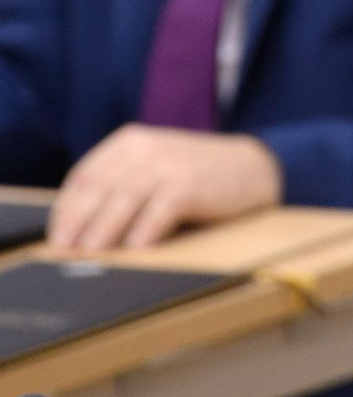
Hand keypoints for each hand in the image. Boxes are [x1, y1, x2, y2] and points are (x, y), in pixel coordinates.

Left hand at [48, 124, 282, 250]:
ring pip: (125, 198)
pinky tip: (137, 248)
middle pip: (100, 188)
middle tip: (65, 251)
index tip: (56, 237)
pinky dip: (146, 229)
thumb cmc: (197, 176)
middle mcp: (148, 147)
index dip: (66, 209)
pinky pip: (162, 208)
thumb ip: (121, 186)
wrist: (253, 168)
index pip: (85, 176)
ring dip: (104, 229)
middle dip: (78, 222)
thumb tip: (78, 229)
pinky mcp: (193, 182)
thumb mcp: (155, 168)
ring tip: (92, 254)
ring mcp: (171, 163)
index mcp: (131, 142)